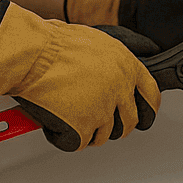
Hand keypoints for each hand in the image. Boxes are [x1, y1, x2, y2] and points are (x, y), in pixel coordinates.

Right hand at [0, 1, 162, 152]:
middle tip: (99, 121)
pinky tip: (56, 122)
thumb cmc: (53, 43)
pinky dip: (65, 136)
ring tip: (69, 116)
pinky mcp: (82, 127)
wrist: (31, 53)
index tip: (142, 115)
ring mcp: (102, 110)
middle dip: (116, 125)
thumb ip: (112, 61)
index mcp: (127, 66)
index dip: (147, 108)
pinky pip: (79, 142)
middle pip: (129, 121)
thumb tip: (119, 73)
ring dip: (88, 130)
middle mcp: (119, 89)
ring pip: (104, 135)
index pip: (151, 95)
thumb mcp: (96, 40)